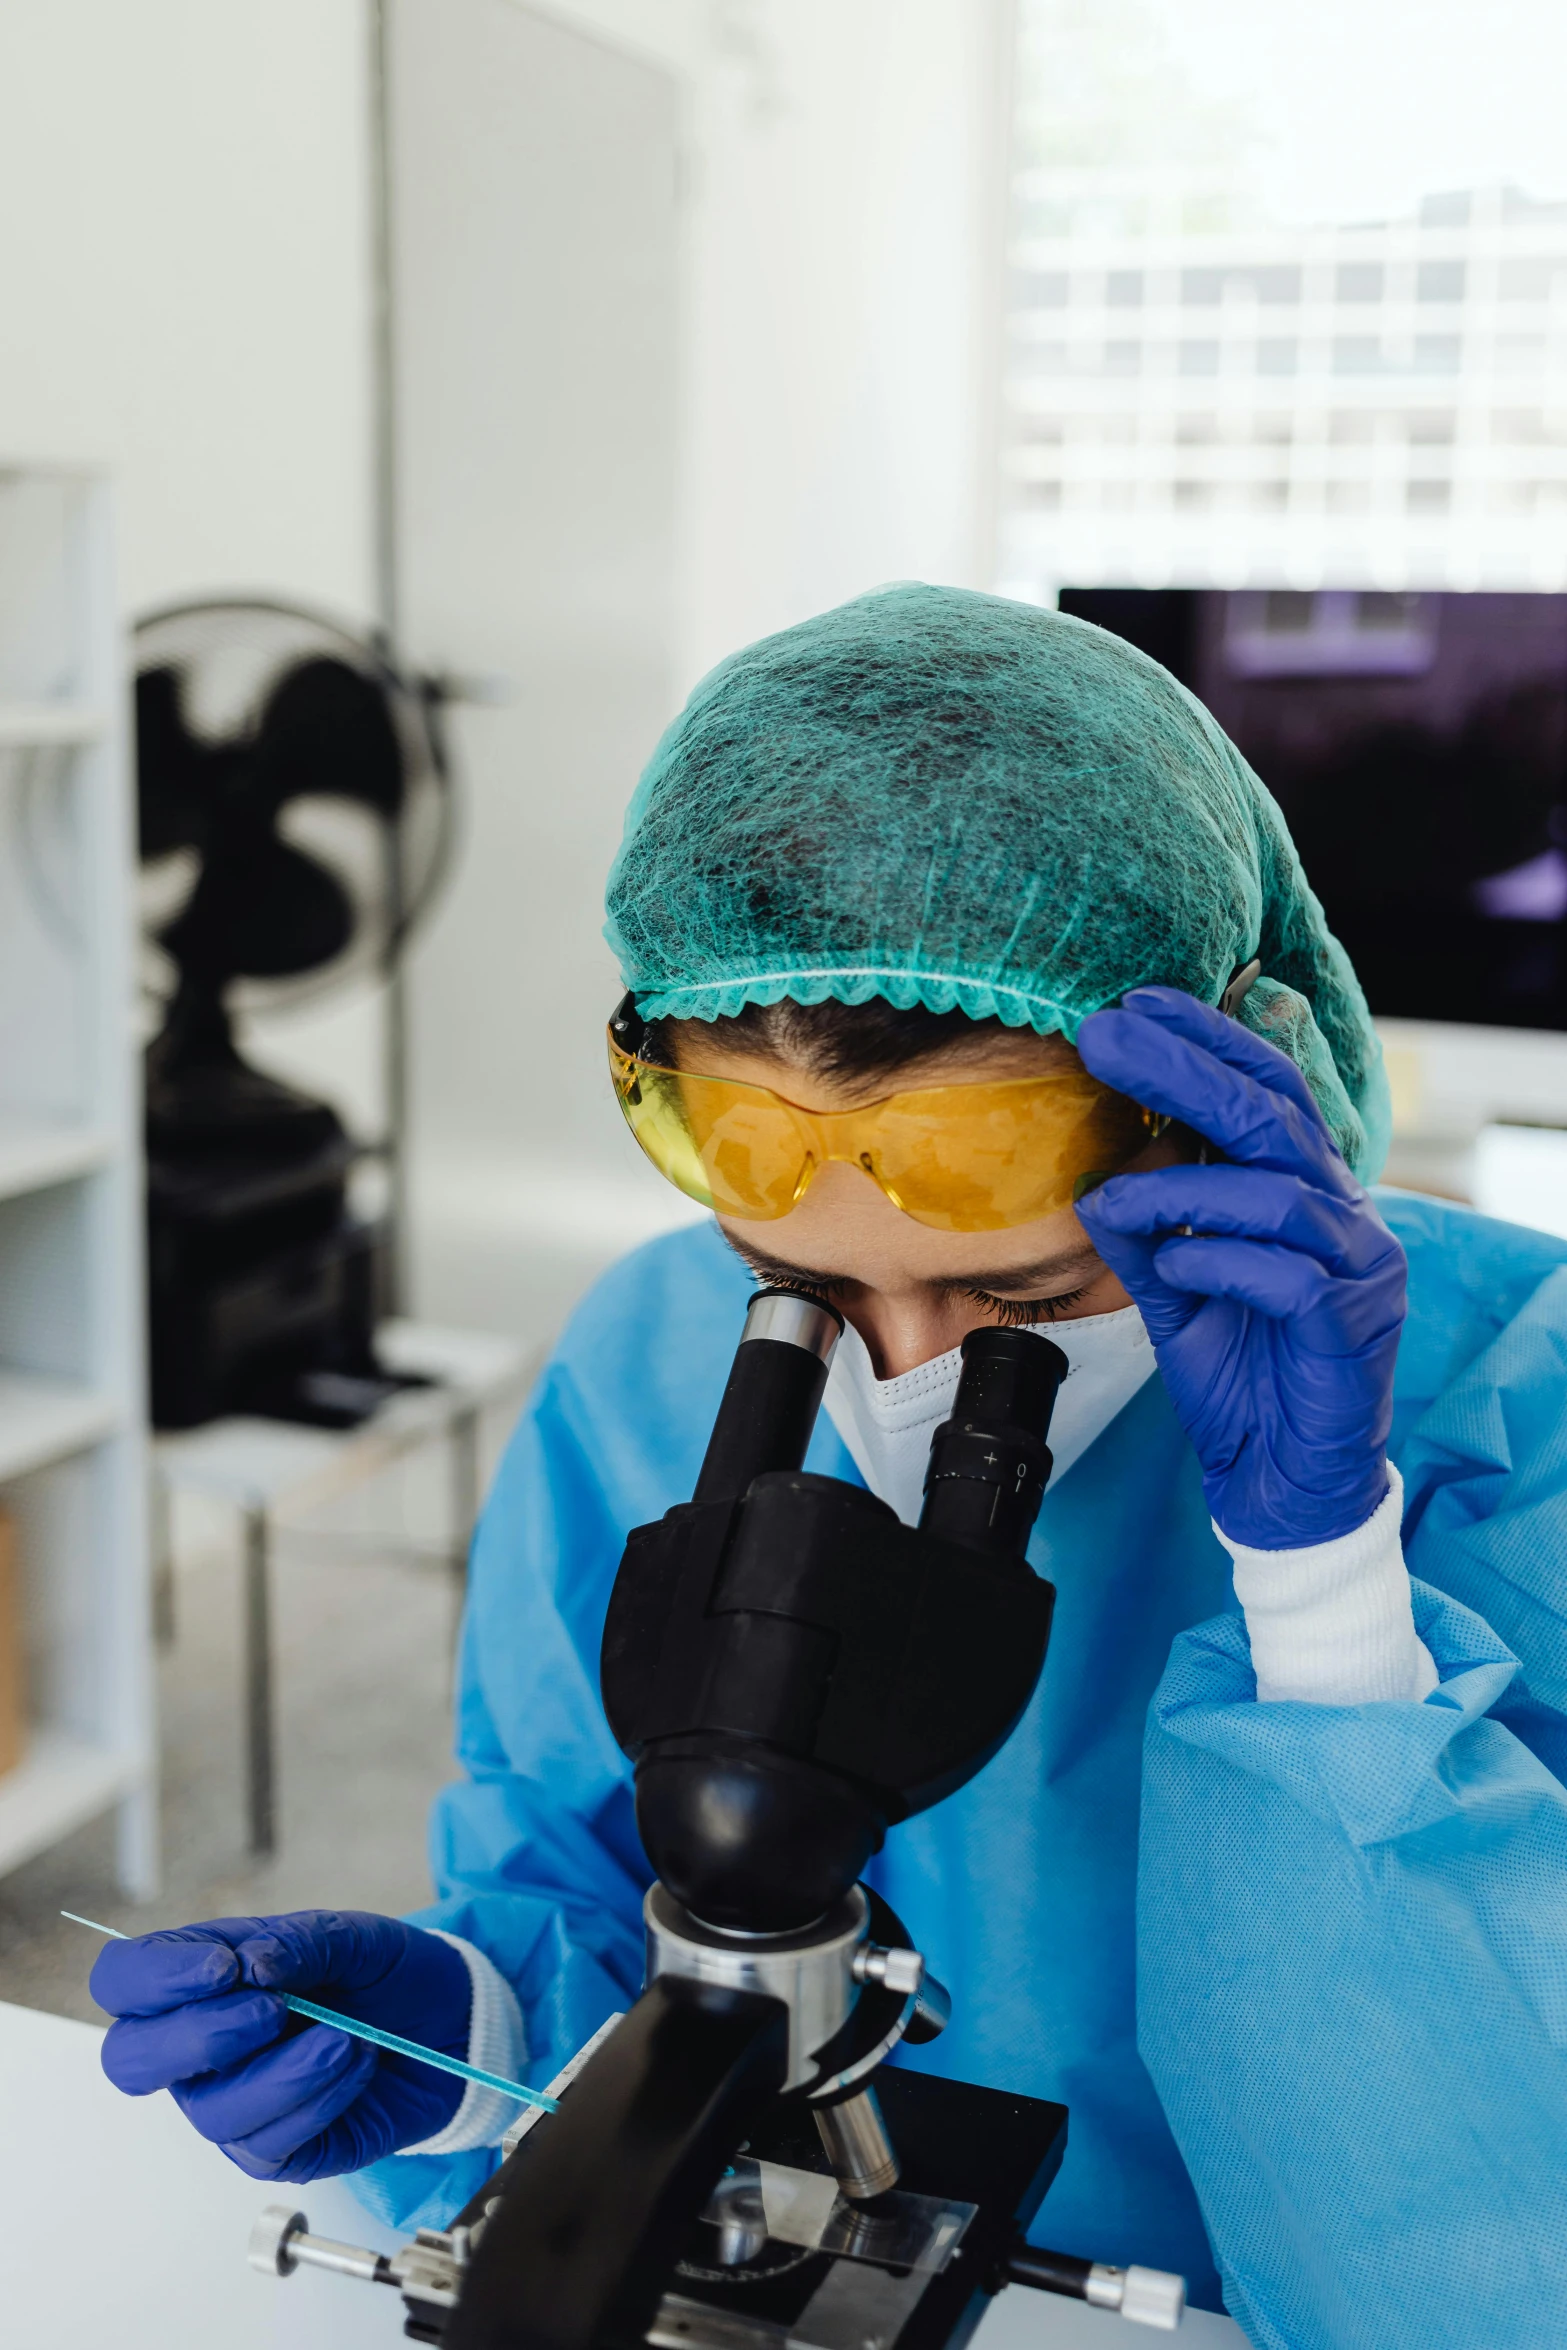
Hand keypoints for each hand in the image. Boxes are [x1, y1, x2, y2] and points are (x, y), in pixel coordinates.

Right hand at [92, 1910, 471, 2182]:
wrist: (450, 2023)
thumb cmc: (384, 1975)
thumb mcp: (350, 1936)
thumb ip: (297, 1942)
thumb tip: (251, 1963)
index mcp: (200, 1980)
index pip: (123, 1980)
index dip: (154, 1977)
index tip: (222, 1966)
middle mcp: (200, 2047)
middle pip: (131, 2059)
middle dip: (198, 2036)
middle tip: (272, 2010)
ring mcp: (230, 2102)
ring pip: (212, 2110)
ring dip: (286, 2071)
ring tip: (346, 2038)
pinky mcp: (275, 2149)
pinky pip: (268, 2143)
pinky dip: (320, 2099)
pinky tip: (356, 2064)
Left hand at [1075, 987, 1405, 1548]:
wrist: (1284, 1481)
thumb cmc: (1243, 1380)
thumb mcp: (1175, 1297)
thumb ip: (1144, 1238)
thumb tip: (1094, 1184)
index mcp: (1303, 1193)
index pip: (1263, 1091)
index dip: (1205, 1041)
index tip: (1134, 1003)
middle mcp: (1341, 1215)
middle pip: (1272, 1116)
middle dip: (1185, 1069)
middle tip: (1106, 1034)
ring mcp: (1357, 1267)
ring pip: (1279, 1192)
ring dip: (1186, 1187)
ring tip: (1117, 1195)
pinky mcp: (1351, 1324)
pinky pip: (1286, 1274)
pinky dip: (1221, 1260)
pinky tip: (1176, 1265)